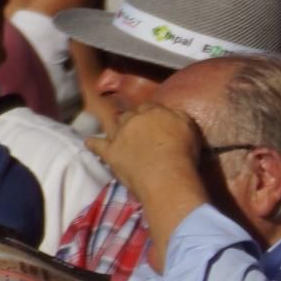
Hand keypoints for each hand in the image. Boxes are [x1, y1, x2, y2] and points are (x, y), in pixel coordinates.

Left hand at [86, 102, 203, 198]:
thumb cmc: (182, 152)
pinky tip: (91, 143)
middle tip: (139, 130)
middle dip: (133, 119)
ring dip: (116, 128)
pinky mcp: (110, 152)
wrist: (165, 174)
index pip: (150, 106)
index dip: (152, 113)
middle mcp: (134, 119)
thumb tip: (173, 114)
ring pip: (113, 126)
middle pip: (130, 114)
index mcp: (154, 111)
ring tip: (119, 134)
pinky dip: (93, 143)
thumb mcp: (190, 128)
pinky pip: (96, 145)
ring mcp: (119, 135)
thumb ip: (179, 117)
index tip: (156, 121)